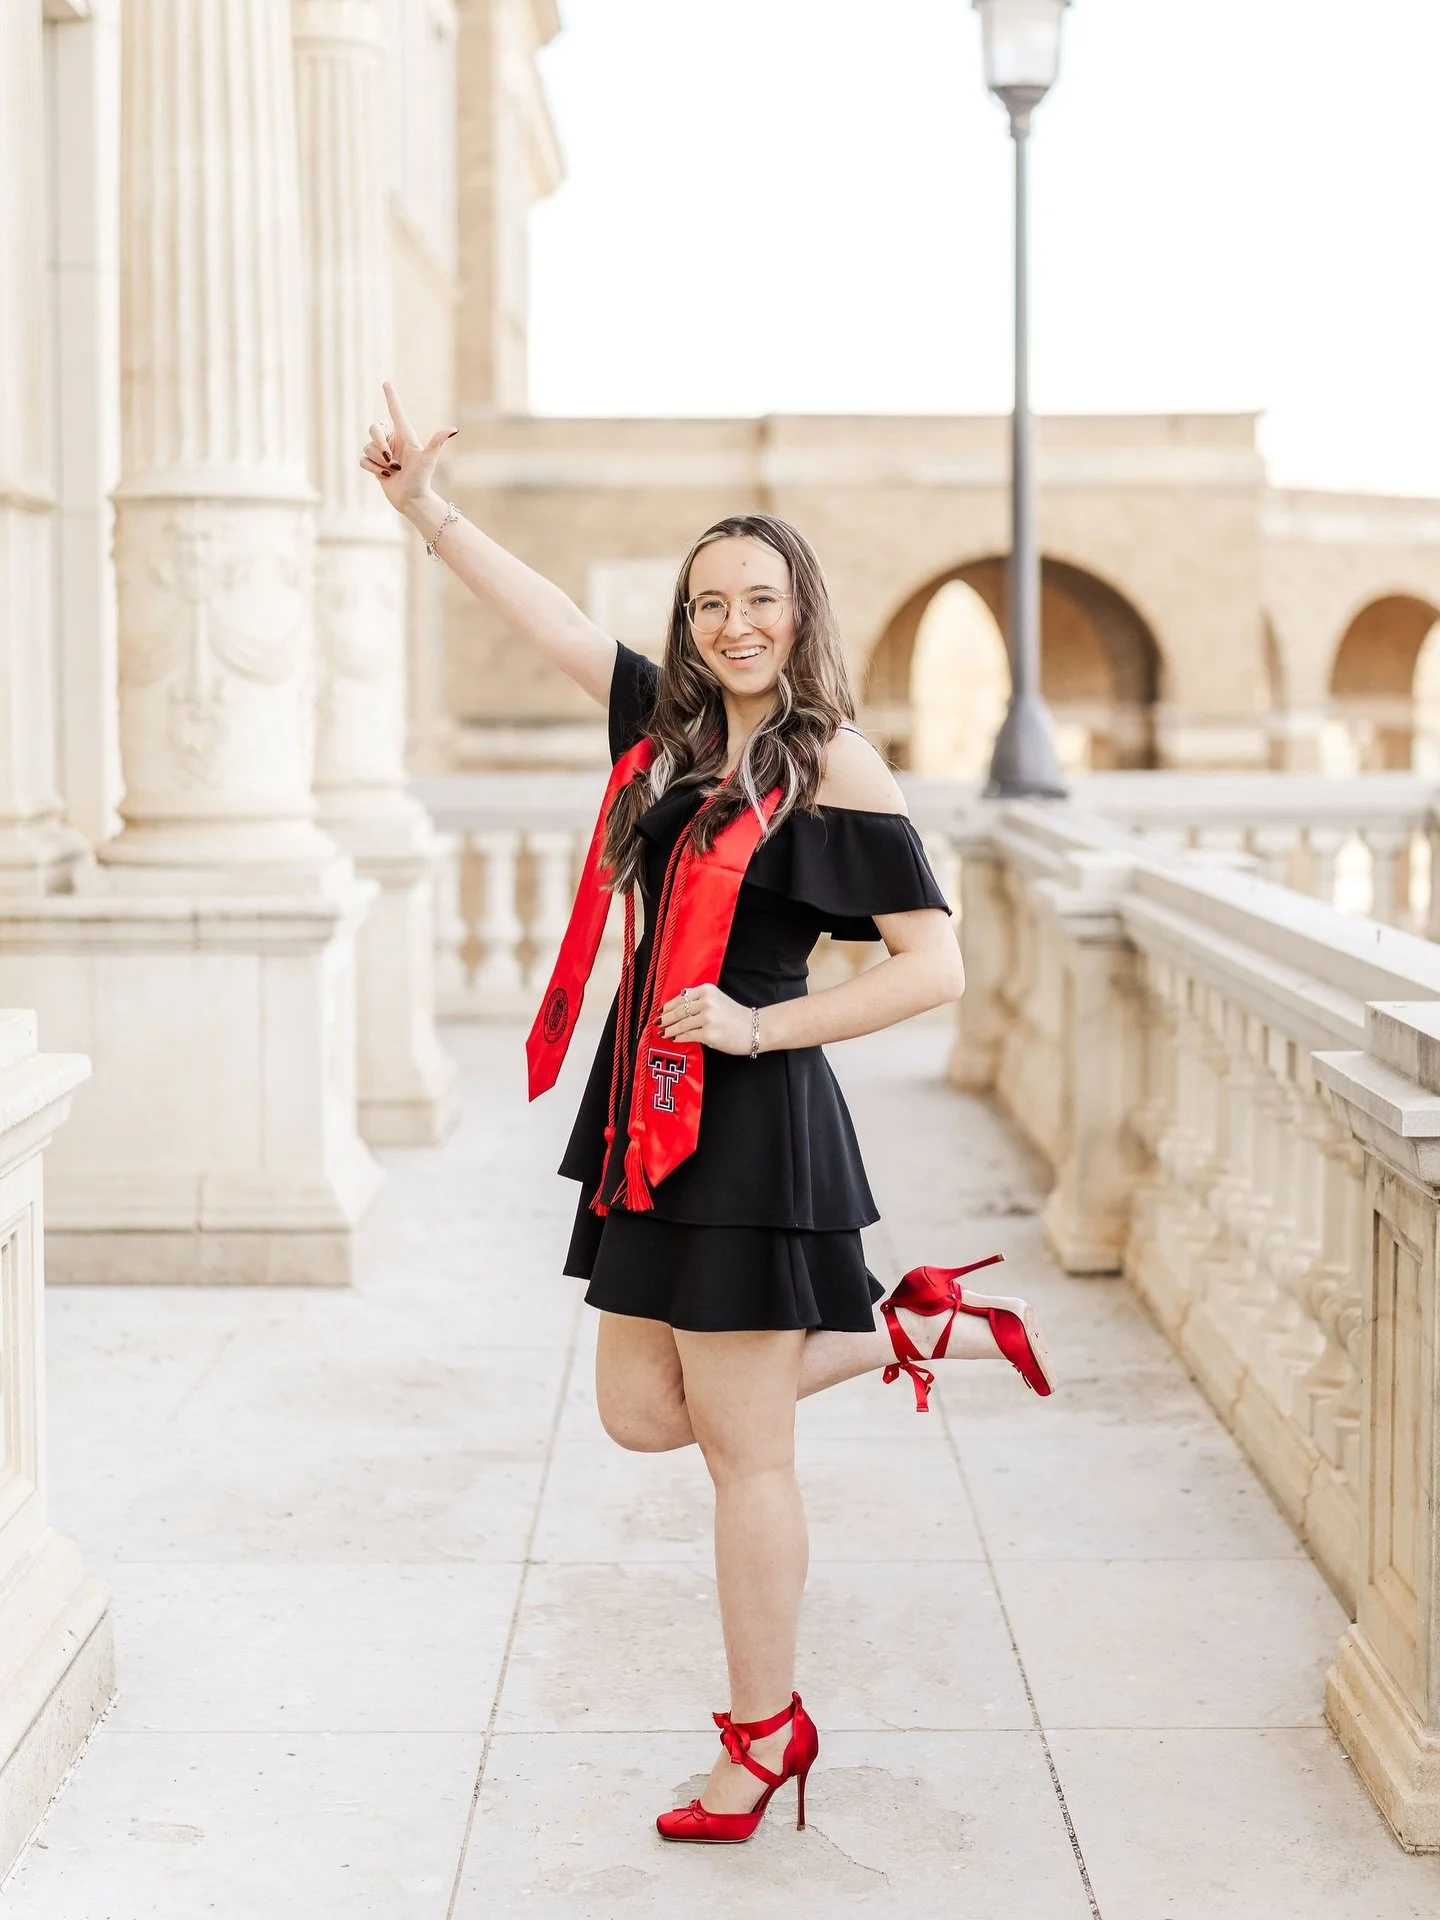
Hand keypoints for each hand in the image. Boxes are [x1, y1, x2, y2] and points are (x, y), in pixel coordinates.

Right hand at [358, 380, 455, 514]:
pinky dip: (372, 469)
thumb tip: (453, 429)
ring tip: (392, 471)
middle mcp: (393, 441)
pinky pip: (363, 459)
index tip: (386, 383)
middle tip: (391, 460)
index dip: (391, 397)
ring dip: (378, 461)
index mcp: (405, 436)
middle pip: (374, 428)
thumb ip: (437, 442)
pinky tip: (384, 476)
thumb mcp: (428, 459)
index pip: (396, 412)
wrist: (412, 500)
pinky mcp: (374, 464)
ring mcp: (382, 453)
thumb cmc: (422, 479)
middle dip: (378, 443)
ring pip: (367, 446)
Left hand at [656, 983, 754, 1055]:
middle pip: (679, 1010)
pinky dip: (679, 1038)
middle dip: (666, 1018)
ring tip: (663, 1032)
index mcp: (707, 990)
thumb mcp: (717, 999)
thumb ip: (699, 1001)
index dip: (669, 1005)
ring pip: (681, 1024)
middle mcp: (706, 1002)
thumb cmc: (736, 1016)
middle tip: (658, 1023)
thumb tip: (676, 1009)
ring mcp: (707, 1018)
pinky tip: (674, 1039)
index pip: (681, 998)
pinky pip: (688, 1036)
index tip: (661, 1010)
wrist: (755, 1029)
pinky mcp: (709, 1034)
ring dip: (670, 1029)